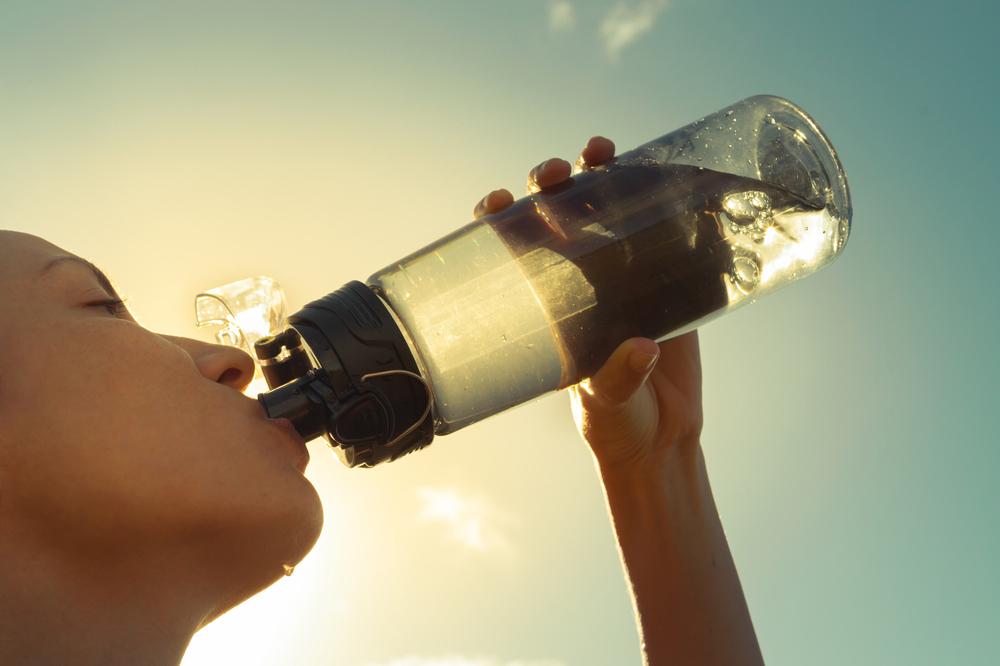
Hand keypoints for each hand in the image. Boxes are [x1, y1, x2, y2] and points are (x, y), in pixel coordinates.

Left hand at [473, 136, 704, 470]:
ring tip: (600, 154)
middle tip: (556, 175)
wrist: (662, 440)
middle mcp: (581, 283)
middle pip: (559, 218)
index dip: (501, 220)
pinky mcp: (669, 282)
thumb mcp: (607, 403)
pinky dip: (662, 200)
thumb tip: (641, 348)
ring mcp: (624, 277)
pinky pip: (663, 232)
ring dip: (601, 177)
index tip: (497, 203)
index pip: (514, 251)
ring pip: (607, 212)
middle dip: (551, 186)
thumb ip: (618, 378)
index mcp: (549, 307)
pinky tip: (663, 171)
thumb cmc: (616, 424)